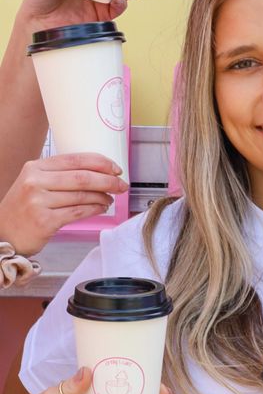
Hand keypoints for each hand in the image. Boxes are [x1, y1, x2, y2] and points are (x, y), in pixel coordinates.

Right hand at [0, 153, 128, 254]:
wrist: (3, 234)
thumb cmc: (23, 209)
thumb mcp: (33, 183)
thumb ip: (58, 175)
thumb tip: (97, 172)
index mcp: (35, 168)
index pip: (75, 159)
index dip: (100, 162)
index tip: (116, 168)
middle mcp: (35, 182)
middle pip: (82, 177)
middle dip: (108, 180)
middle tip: (121, 185)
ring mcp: (39, 202)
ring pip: (82, 196)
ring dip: (102, 197)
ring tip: (110, 198)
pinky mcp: (45, 221)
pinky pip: (78, 212)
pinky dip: (94, 209)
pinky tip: (101, 208)